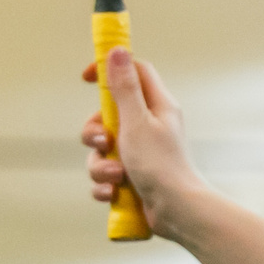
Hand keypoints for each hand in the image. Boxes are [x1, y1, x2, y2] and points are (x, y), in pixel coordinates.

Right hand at [81, 48, 204, 235]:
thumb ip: (124, 88)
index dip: (110, 68)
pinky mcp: (133, 176)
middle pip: (107, 115)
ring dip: (101, 164)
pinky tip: (114, 193)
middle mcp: (151, 126)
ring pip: (102, 150)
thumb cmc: (161, 165)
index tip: (85, 77)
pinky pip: (105, 175)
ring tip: (117, 176)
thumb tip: (117, 51)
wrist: (177, 212)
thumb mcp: (136, 122)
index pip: (135, 72)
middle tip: (104, 143)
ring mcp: (142, 153)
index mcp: (158, 107)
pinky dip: (105, 185)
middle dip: (94, 132)